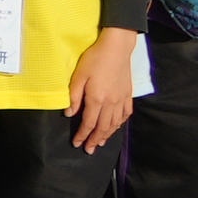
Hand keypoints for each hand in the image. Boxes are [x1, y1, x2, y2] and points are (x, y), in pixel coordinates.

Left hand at [68, 26, 140, 148]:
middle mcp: (111, 103)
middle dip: (94, 140)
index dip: (82, 135)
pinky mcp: (128, 94)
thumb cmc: (95, 59)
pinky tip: (115, 127)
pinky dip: (119, 124)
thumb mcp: (78, 76)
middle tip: (89, 150)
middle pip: (103, 127)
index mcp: (97, 99)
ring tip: (100, 143)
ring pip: (115, 123)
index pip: (89, 123)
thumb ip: (74, 96)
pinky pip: (125, 114)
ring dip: (107, 135)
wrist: (117, 48)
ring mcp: (121, 99)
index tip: (77, 144)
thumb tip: (69, 114)